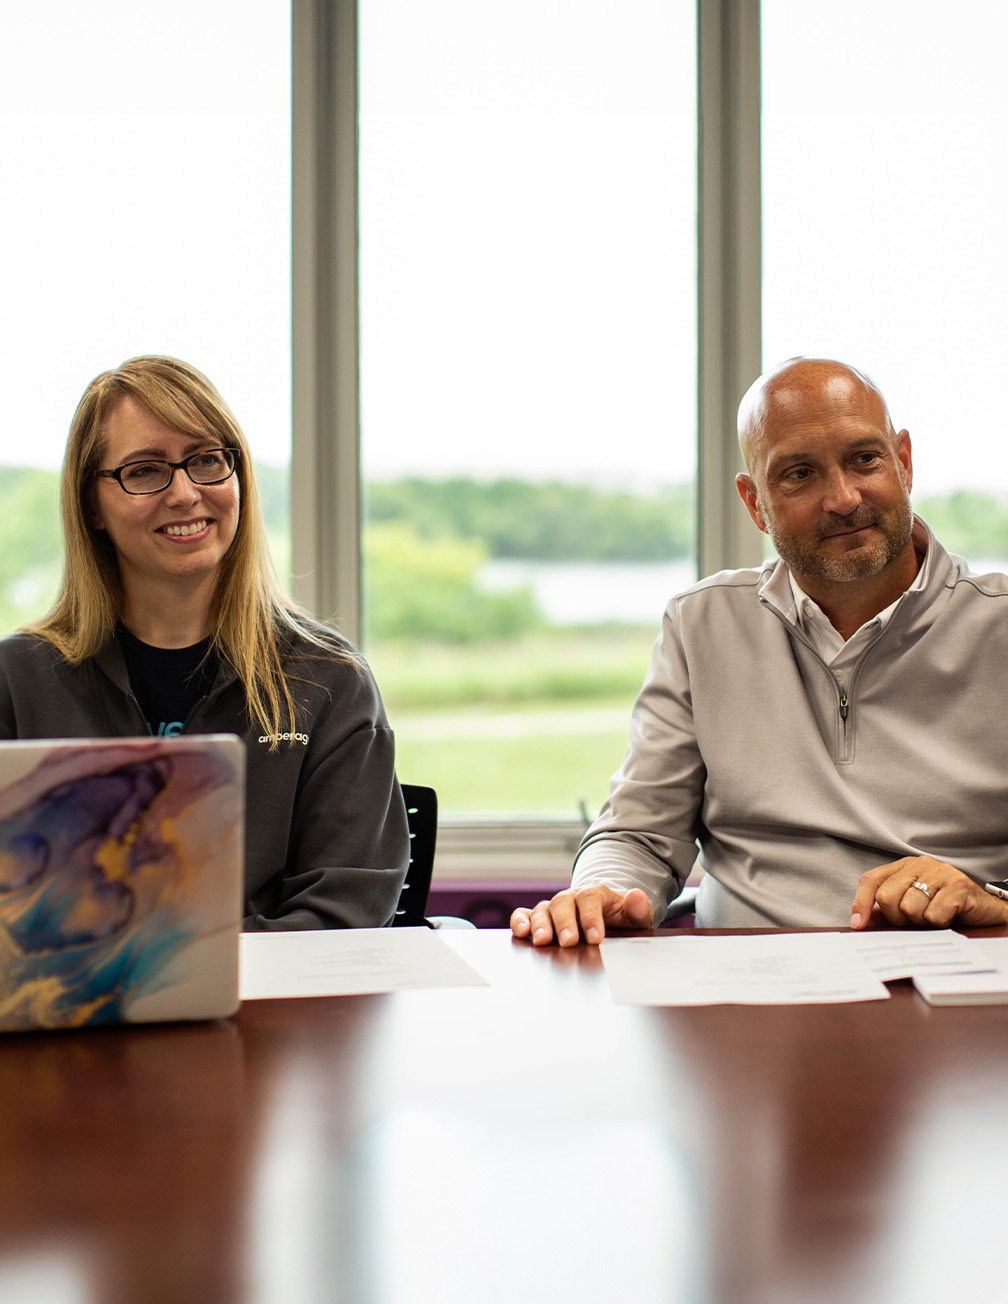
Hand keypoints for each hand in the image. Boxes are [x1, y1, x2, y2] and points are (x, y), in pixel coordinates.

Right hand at [510, 886, 653, 946]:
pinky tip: (521, 933)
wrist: (605, 918)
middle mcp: (571, 898)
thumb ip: (638, 908)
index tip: (596, 938)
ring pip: (542, 909)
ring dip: (540, 924)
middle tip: (569, 941)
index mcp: (595, 894)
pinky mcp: (539, 919)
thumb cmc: (619, 919)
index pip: (590, 898)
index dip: (591, 917)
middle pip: (563, 902)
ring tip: (543, 941)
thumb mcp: (634, 916)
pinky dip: (520, 921)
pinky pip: (524, 915)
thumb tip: (637, 896)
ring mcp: (553, 908)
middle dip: (565, 923)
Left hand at [849, 856, 1007, 930]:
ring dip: (922, 922)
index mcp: (905, 867)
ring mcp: (940, 871)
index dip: (861, 903)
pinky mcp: (958, 884)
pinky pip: (933, 914)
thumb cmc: (947, 909)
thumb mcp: (912, 908)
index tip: (858, 925)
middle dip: (898, 918)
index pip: (871, 880)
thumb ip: (887, 911)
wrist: (985, 911)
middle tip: (916, 921)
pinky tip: (950, 916)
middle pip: (887, 896)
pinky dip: (940, 923)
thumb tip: (860, 921)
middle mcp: (920, 864)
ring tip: (936, 917)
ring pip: (910, 907)